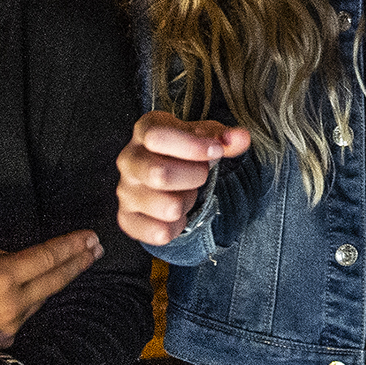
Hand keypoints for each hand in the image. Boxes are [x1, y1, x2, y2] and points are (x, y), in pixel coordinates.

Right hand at [0, 231, 100, 349]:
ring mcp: (10, 326)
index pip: (48, 258)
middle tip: (96, 248)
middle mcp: (13, 304)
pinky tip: (32, 290)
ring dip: (57, 280)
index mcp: (2, 277)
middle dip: (78, 261)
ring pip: (42, 298)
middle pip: (56, 280)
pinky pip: (24, 315)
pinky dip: (30, 300)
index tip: (91, 236)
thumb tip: (17, 260)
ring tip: (74, 263)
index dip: (72, 246)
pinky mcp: (3, 341)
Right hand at [116, 113, 251, 247]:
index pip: (158, 137)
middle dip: (193, 177)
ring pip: (167, 207)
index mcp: (144, 131)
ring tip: (184, 193)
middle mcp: (128, 160)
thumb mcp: (205, 137)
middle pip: (160, 174)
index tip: (215, 152)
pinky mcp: (127, 219)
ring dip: (186, 203)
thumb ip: (224, 138)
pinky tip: (177, 215)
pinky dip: (178, 227)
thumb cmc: (183, 152)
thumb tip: (240, 138)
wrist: (163, 178)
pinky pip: (159, 233)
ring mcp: (125, 191)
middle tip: (200, 175)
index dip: (193, 147)